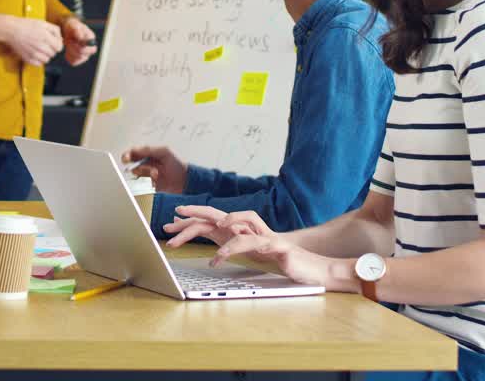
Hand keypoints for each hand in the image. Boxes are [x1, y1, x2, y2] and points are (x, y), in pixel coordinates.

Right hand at [3, 16, 62, 65]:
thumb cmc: (26, 25)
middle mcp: (40, 46)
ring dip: (45, 55)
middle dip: (51, 49)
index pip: (59, 48)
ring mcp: (33, 54)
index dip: (57, 45)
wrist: (11, 30)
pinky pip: (39, 64)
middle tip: (44, 43)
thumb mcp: (43, 23)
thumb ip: (55, 30)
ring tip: (39, 48)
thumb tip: (61, 40)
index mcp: (45, 36)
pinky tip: (35, 53)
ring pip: (47, 60)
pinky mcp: (27, 59)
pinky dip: (38, 60)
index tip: (53, 42)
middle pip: (53, 54)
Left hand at [61, 17, 96, 65]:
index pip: (92, 49)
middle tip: (68, 41)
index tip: (73, 41)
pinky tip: (67, 50)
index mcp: (91, 39)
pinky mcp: (78, 59)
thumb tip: (81, 38)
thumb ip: (77, 30)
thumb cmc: (72, 27)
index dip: (82, 48)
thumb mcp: (73, 25)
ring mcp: (85, 55)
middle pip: (85, 56)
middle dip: (74, 49)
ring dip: (70, 52)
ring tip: (68, 44)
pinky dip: (68, 57)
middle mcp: (90, 48)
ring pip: (78, 59)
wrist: (68, 31)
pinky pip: (73, 62)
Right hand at [120, 145, 187, 192]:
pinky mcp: (150, 185)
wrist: (186, 181)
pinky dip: (147, 180)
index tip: (126, 158)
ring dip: (146, 172)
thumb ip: (149, 149)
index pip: (134, 153)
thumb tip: (134, 150)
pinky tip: (156, 179)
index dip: (128, 155)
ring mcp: (148, 175)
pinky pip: (142, 183)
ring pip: (138, 173)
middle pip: (133, 163)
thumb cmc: (178, 164)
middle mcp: (147, 164)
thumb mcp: (164, 152)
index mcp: (150, 154)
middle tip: (142, 166)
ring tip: (156, 173)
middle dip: (138, 165)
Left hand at [162, 206, 331, 286]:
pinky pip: (249, 244)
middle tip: (172, 219)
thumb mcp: (252, 254)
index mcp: (242, 230)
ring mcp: (262, 235)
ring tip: (192, 242)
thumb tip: (213, 247)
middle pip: (217, 214)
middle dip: (193, 214)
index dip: (192, 218)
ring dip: (212, 234)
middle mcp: (250, 228)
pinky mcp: (274, 246)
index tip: (172, 221)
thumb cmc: (281, 260)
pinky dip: (232, 249)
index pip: (213, 219)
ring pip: (231, 226)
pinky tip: (219, 258)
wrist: (312, 268)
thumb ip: (233, 247)